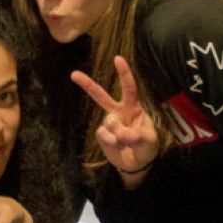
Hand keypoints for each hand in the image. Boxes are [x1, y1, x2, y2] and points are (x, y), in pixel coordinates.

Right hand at [71, 56, 158, 183]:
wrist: (137, 164)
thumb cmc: (147, 146)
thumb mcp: (149, 140)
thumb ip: (137, 136)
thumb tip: (122, 135)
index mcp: (133, 107)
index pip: (129, 88)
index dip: (124, 73)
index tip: (118, 58)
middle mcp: (118, 112)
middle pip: (101, 96)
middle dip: (87, 84)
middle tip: (73, 74)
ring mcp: (109, 123)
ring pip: (109, 122)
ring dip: (119, 133)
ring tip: (127, 142)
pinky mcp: (102, 135)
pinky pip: (103, 134)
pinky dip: (111, 141)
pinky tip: (117, 145)